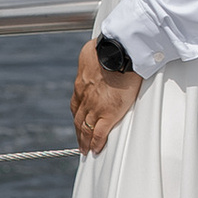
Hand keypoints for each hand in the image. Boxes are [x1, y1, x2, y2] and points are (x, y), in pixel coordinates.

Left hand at [73, 37, 143, 153]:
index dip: (77, 115)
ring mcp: (95, 107)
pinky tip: (96, 149)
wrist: (120, 52)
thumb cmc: (110, 48)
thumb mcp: (92, 52)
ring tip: (86, 149)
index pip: (77, 104)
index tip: (78, 121)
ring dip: (84, 141)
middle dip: (78, 132)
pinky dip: (96, 143)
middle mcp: (85, 97)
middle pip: (78, 119)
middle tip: (80, 142)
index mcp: (82, 84)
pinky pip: (100, 134)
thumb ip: (91, 57)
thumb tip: (92, 50)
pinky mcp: (108, 113)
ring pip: (86, 129)